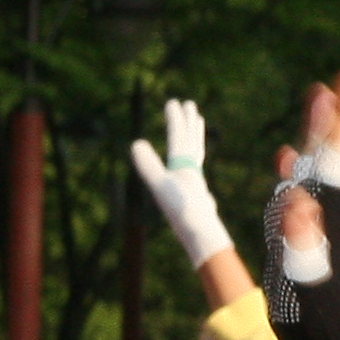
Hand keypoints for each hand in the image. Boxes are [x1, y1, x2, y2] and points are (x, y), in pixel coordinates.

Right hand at [128, 98, 229, 268]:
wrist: (203, 238)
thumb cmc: (183, 213)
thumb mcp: (162, 187)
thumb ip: (149, 165)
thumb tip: (136, 143)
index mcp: (185, 168)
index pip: (180, 138)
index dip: (176, 120)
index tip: (174, 102)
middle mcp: (193, 173)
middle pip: (192, 142)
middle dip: (189, 123)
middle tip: (190, 104)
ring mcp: (195, 184)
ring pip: (196, 156)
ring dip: (195, 138)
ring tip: (197, 125)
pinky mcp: (194, 196)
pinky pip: (194, 172)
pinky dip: (192, 163)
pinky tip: (191, 167)